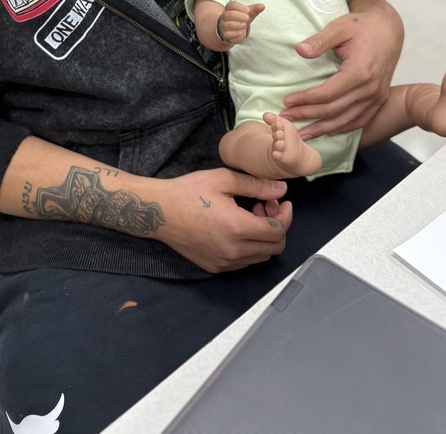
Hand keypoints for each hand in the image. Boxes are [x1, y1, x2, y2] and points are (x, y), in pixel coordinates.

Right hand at [154, 168, 291, 272]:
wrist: (159, 212)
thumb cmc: (188, 191)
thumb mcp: (223, 179)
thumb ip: (256, 185)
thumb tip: (282, 190)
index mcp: (237, 228)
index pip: (278, 231)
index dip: (286, 215)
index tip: (282, 202)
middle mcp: (234, 251)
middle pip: (275, 247)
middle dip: (277, 225)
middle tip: (264, 205)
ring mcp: (224, 262)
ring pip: (261, 256)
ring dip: (264, 236)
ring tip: (250, 214)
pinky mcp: (215, 267)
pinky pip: (245, 261)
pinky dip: (250, 246)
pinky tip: (237, 227)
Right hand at [219, 1, 264, 45]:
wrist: (235, 30)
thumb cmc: (242, 19)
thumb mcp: (248, 14)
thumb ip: (255, 9)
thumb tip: (262, 6)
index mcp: (230, 9)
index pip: (231, 5)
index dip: (239, 7)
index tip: (248, 10)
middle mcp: (225, 16)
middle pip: (228, 14)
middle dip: (238, 16)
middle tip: (247, 18)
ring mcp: (224, 25)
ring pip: (227, 24)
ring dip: (236, 25)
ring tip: (244, 25)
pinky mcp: (225, 34)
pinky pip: (227, 34)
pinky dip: (235, 33)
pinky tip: (241, 32)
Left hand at [280, 0, 402, 138]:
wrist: (389, 30)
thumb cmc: (363, 27)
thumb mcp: (340, 27)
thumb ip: (320, 40)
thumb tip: (299, 50)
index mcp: (360, 71)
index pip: (327, 93)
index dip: (305, 100)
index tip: (287, 102)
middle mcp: (371, 88)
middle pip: (334, 110)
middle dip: (308, 116)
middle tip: (286, 118)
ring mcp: (377, 96)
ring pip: (347, 120)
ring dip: (323, 129)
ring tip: (303, 134)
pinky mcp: (380, 98)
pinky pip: (361, 119)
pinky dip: (343, 128)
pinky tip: (328, 132)